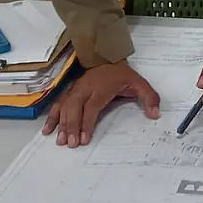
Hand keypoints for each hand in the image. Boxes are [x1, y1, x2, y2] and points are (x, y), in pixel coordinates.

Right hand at [42, 60, 159, 147]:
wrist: (107, 57)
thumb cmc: (122, 74)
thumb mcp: (139, 83)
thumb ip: (149, 98)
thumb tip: (155, 114)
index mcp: (102, 88)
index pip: (92, 107)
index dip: (87, 123)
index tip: (84, 139)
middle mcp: (86, 89)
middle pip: (74, 107)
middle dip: (71, 126)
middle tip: (70, 144)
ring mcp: (76, 90)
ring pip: (65, 107)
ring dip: (61, 124)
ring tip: (60, 141)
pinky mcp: (70, 92)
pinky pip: (58, 104)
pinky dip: (52, 117)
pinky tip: (48, 130)